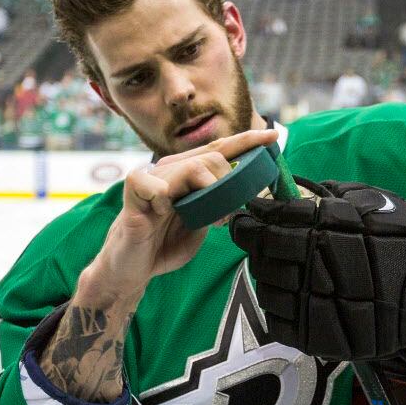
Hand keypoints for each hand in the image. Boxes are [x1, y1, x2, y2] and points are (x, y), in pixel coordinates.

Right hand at [81, 128, 278, 305]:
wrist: (132, 269)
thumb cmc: (163, 244)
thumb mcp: (200, 223)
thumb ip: (216, 205)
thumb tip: (241, 196)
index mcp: (186, 174)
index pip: (220, 149)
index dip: (246, 141)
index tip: (273, 136)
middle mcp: (170, 170)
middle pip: (212, 157)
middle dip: (229, 183)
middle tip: (225, 216)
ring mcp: (152, 179)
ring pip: (190, 167)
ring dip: (206, 193)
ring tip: (201, 217)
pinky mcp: (133, 194)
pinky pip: (151, 183)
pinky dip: (162, 198)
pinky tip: (160, 213)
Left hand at [230, 179, 405, 383]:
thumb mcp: (375, 204)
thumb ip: (330, 196)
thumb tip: (291, 186)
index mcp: (332, 228)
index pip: (274, 219)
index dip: (256, 217)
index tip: (249, 215)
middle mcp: (321, 265)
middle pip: (265, 253)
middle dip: (257, 244)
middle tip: (259, 240)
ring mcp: (318, 304)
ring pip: (267, 287)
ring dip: (266, 275)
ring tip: (280, 269)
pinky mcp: (319, 336)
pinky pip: (278, 320)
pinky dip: (277, 306)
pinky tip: (292, 296)